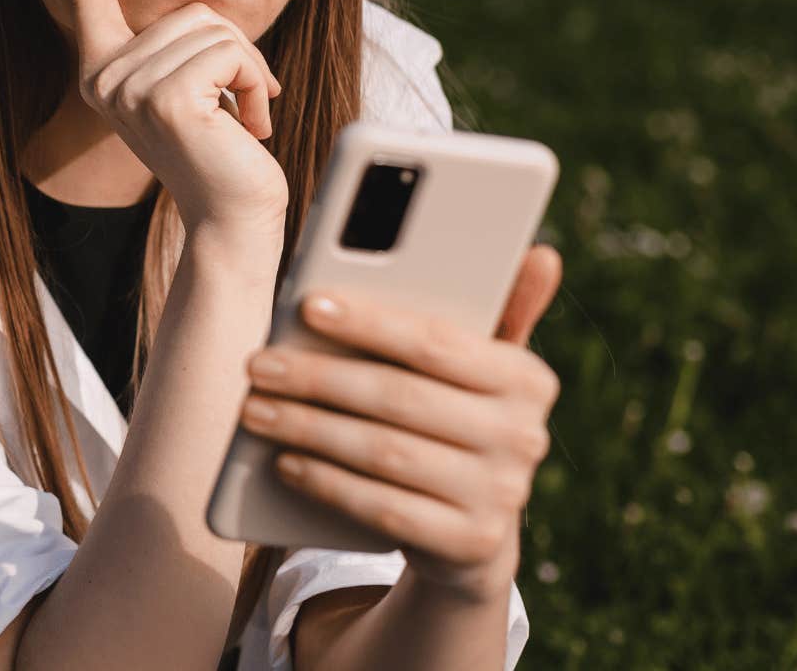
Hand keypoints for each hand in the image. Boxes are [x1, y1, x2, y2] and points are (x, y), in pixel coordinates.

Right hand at [56, 0, 287, 241]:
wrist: (232, 217)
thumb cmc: (222, 155)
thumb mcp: (194, 87)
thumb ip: (184, 47)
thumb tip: (206, 19)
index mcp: (103, 70)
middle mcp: (103, 77)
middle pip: (189, 11)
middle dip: (234, 52)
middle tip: (238, 107)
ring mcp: (128, 88)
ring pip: (214, 30)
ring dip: (247, 72)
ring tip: (241, 120)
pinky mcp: (164, 98)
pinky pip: (229, 54)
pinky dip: (254, 85)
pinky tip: (247, 127)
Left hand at [236, 244, 564, 600]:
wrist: (470, 534)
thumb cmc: (454, 422)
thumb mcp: (475, 371)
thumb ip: (491, 311)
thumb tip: (541, 253)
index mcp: (528, 378)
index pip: (437, 342)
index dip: (369, 322)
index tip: (307, 305)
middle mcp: (525, 436)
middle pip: (399, 397)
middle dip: (318, 378)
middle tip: (258, 365)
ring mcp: (502, 495)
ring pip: (385, 452)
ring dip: (309, 429)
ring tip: (256, 410)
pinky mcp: (471, 544)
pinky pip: (384, 508)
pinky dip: (327, 483)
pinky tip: (285, 462)